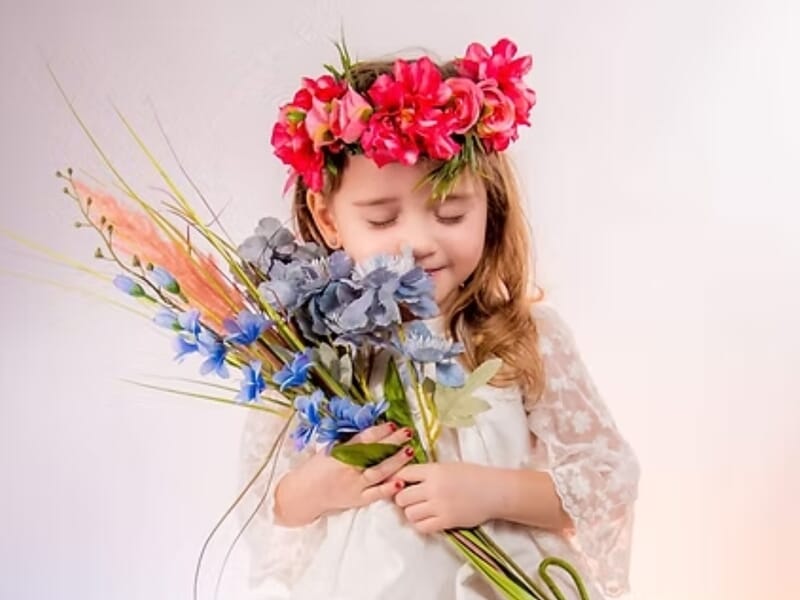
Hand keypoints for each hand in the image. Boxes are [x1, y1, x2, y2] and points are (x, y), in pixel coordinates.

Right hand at [274, 422, 414, 525]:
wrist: (302, 496)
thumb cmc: (313, 470)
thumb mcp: (326, 451)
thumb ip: (346, 444)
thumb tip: (368, 433)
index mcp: (340, 453)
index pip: (364, 439)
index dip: (379, 431)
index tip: (392, 424)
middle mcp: (348, 468)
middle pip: (375, 453)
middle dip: (393, 441)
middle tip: (408, 433)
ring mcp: (354, 485)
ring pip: (379, 472)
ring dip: (396, 461)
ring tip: (410, 451)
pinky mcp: (357, 500)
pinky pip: (376, 494)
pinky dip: (389, 488)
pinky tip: (401, 481)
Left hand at [393, 462, 499, 533]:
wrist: (494, 491)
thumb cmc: (474, 476)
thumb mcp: (448, 466)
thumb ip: (428, 472)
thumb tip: (407, 479)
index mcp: (434, 470)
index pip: (403, 474)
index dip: (397, 480)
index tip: (398, 485)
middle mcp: (433, 488)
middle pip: (402, 497)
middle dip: (402, 499)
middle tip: (410, 499)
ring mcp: (439, 506)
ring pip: (409, 514)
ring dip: (411, 513)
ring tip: (420, 510)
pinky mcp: (446, 521)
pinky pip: (422, 527)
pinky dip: (421, 524)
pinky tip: (427, 519)